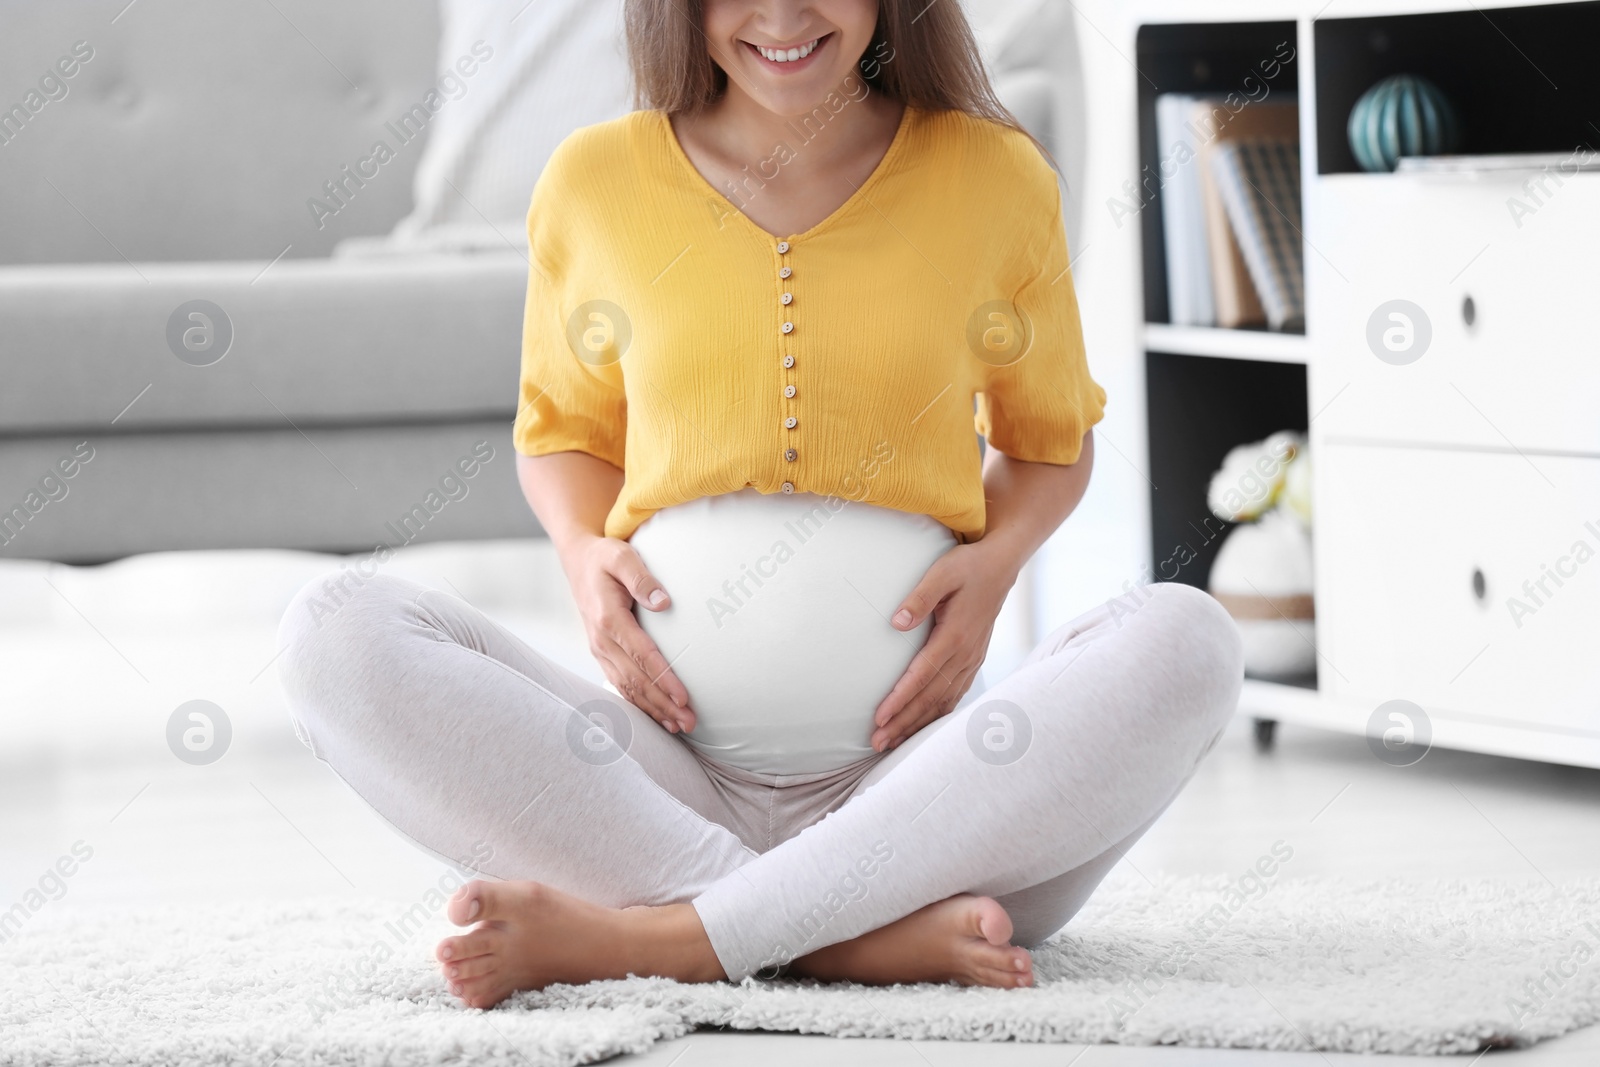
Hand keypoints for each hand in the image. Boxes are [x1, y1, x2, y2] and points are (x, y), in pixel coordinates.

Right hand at [565, 534, 694, 733]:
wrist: (578, 560)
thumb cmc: (604, 557)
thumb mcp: (622, 557)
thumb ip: (642, 579)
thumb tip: (664, 602)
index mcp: (608, 620)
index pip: (641, 657)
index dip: (664, 679)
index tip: (684, 697)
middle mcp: (600, 641)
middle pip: (635, 681)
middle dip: (663, 704)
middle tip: (690, 722)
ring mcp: (599, 650)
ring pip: (627, 688)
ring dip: (653, 710)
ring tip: (679, 726)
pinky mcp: (602, 654)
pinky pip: (620, 684)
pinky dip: (639, 703)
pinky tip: (657, 715)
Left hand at [870, 541, 1020, 751]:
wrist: (1001, 567)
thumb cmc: (968, 568)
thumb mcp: (942, 573)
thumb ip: (919, 598)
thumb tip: (897, 623)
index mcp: (955, 636)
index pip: (922, 675)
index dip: (900, 699)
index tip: (880, 718)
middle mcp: (966, 655)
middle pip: (930, 698)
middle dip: (903, 722)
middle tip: (877, 742)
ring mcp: (972, 660)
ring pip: (943, 702)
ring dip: (917, 724)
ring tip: (892, 742)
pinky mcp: (974, 661)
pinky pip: (955, 695)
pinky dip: (938, 715)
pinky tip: (923, 727)